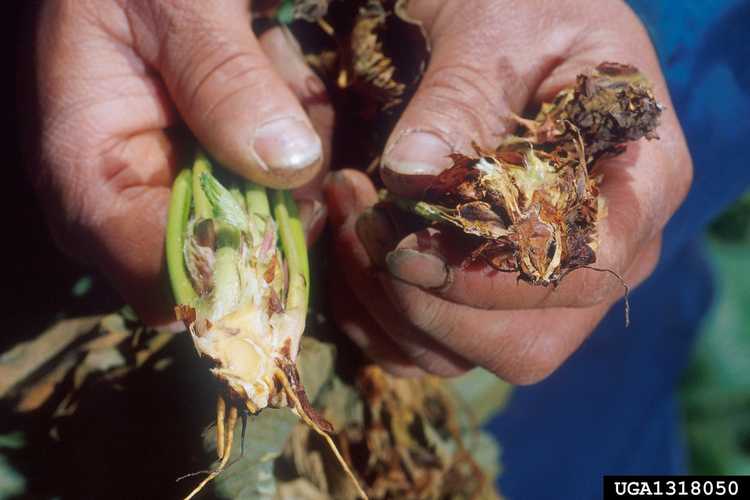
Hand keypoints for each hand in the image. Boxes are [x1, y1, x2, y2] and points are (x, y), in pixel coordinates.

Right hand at [31, 0, 332, 323]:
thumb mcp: (170, 1)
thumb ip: (222, 77)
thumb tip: (289, 166)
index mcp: (90, 181)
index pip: (172, 284)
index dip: (246, 263)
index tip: (303, 199)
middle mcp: (129, 208)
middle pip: (235, 260)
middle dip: (287, 192)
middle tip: (298, 99)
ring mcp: (174, 191)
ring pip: (270, 221)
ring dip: (298, 146)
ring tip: (277, 59)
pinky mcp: (209, 171)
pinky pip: (277, 184)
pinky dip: (297, 133)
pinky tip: (279, 69)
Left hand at [325, 0, 691, 380]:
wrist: (511, 21)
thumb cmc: (521, 9)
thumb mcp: (497, 25)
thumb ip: (463, 93)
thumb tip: (411, 175)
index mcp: (636, 184)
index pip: (578, 274)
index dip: (489, 277)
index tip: (406, 242)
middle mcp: (600, 254)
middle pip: (525, 345)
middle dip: (426, 301)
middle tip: (364, 218)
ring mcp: (542, 284)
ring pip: (466, 354)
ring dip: (385, 303)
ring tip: (350, 210)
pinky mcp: (486, 293)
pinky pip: (427, 349)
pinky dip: (373, 318)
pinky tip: (349, 250)